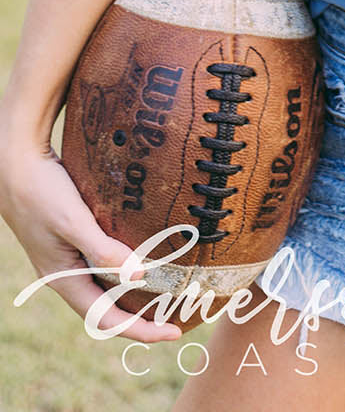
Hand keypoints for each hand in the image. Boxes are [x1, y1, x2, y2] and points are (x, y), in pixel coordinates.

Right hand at [0, 132, 181, 341]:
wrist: (15, 162)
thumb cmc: (43, 191)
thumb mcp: (74, 221)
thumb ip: (103, 250)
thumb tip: (139, 276)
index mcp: (63, 280)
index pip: (106, 320)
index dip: (140, 330)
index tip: (174, 334)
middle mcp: (65, 275)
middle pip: (106, 310)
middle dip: (140, 320)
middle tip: (176, 319)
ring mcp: (67, 258)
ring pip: (104, 288)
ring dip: (133, 297)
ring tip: (166, 295)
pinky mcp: (72, 239)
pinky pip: (102, 265)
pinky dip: (124, 270)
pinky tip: (144, 259)